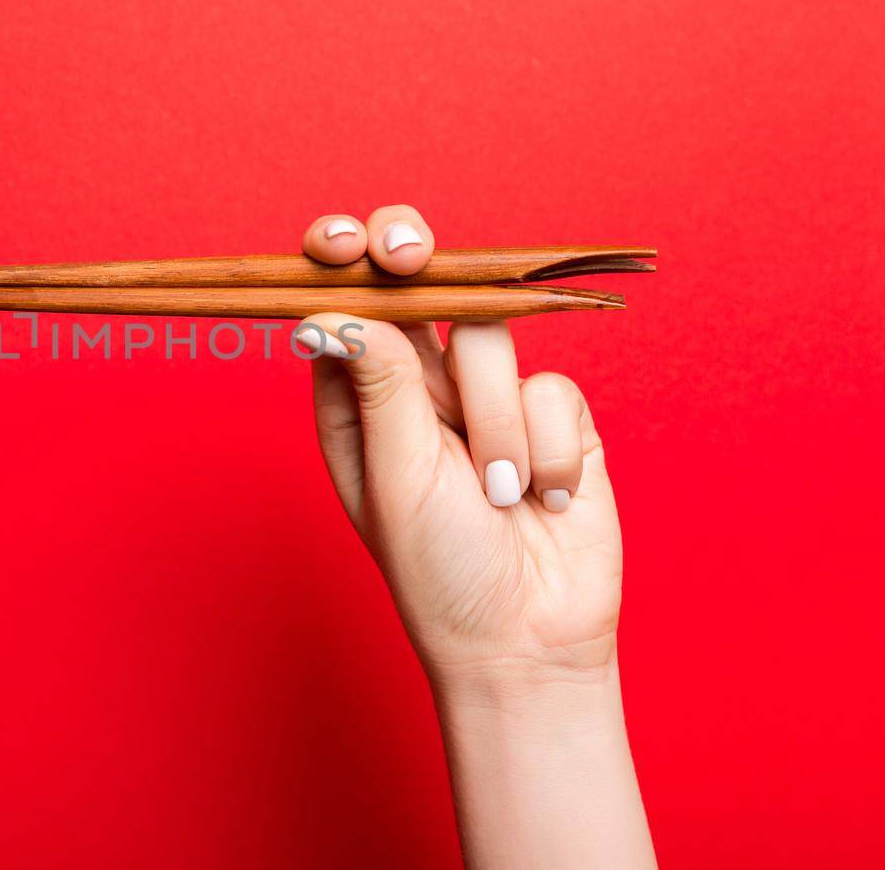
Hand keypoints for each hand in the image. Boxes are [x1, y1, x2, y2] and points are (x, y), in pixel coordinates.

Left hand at [297, 206, 621, 683]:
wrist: (529, 641)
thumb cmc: (440, 571)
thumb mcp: (396, 476)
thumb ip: (380, 384)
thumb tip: (333, 306)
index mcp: (355, 397)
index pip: (343, 301)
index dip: (341, 257)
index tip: (345, 243)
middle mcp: (415, 384)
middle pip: (417, 282)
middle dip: (415, 258)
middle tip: (408, 253)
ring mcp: (484, 395)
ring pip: (489, 336)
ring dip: (493, 420)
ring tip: (498, 492)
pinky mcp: (551, 414)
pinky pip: (551, 385)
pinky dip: (546, 449)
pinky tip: (543, 500)